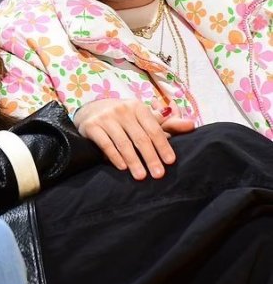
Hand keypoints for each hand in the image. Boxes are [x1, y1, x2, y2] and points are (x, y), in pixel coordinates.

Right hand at [74, 99, 194, 179]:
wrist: (90, 111)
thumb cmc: (123, 117)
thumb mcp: (142, 117)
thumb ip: (166, 124)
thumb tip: (192, 125)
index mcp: (138, 107)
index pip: (153, 129)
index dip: (163, 146)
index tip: (170, 162)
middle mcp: (122, 110)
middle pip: (140, 138)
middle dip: (150, 158)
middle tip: (158, 175)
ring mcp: (106, 118)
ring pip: (123, 143)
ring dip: (133, 161)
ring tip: (141, 176)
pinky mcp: (92, 126)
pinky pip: (106, 144)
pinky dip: (115, 157)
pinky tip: (122, 168)